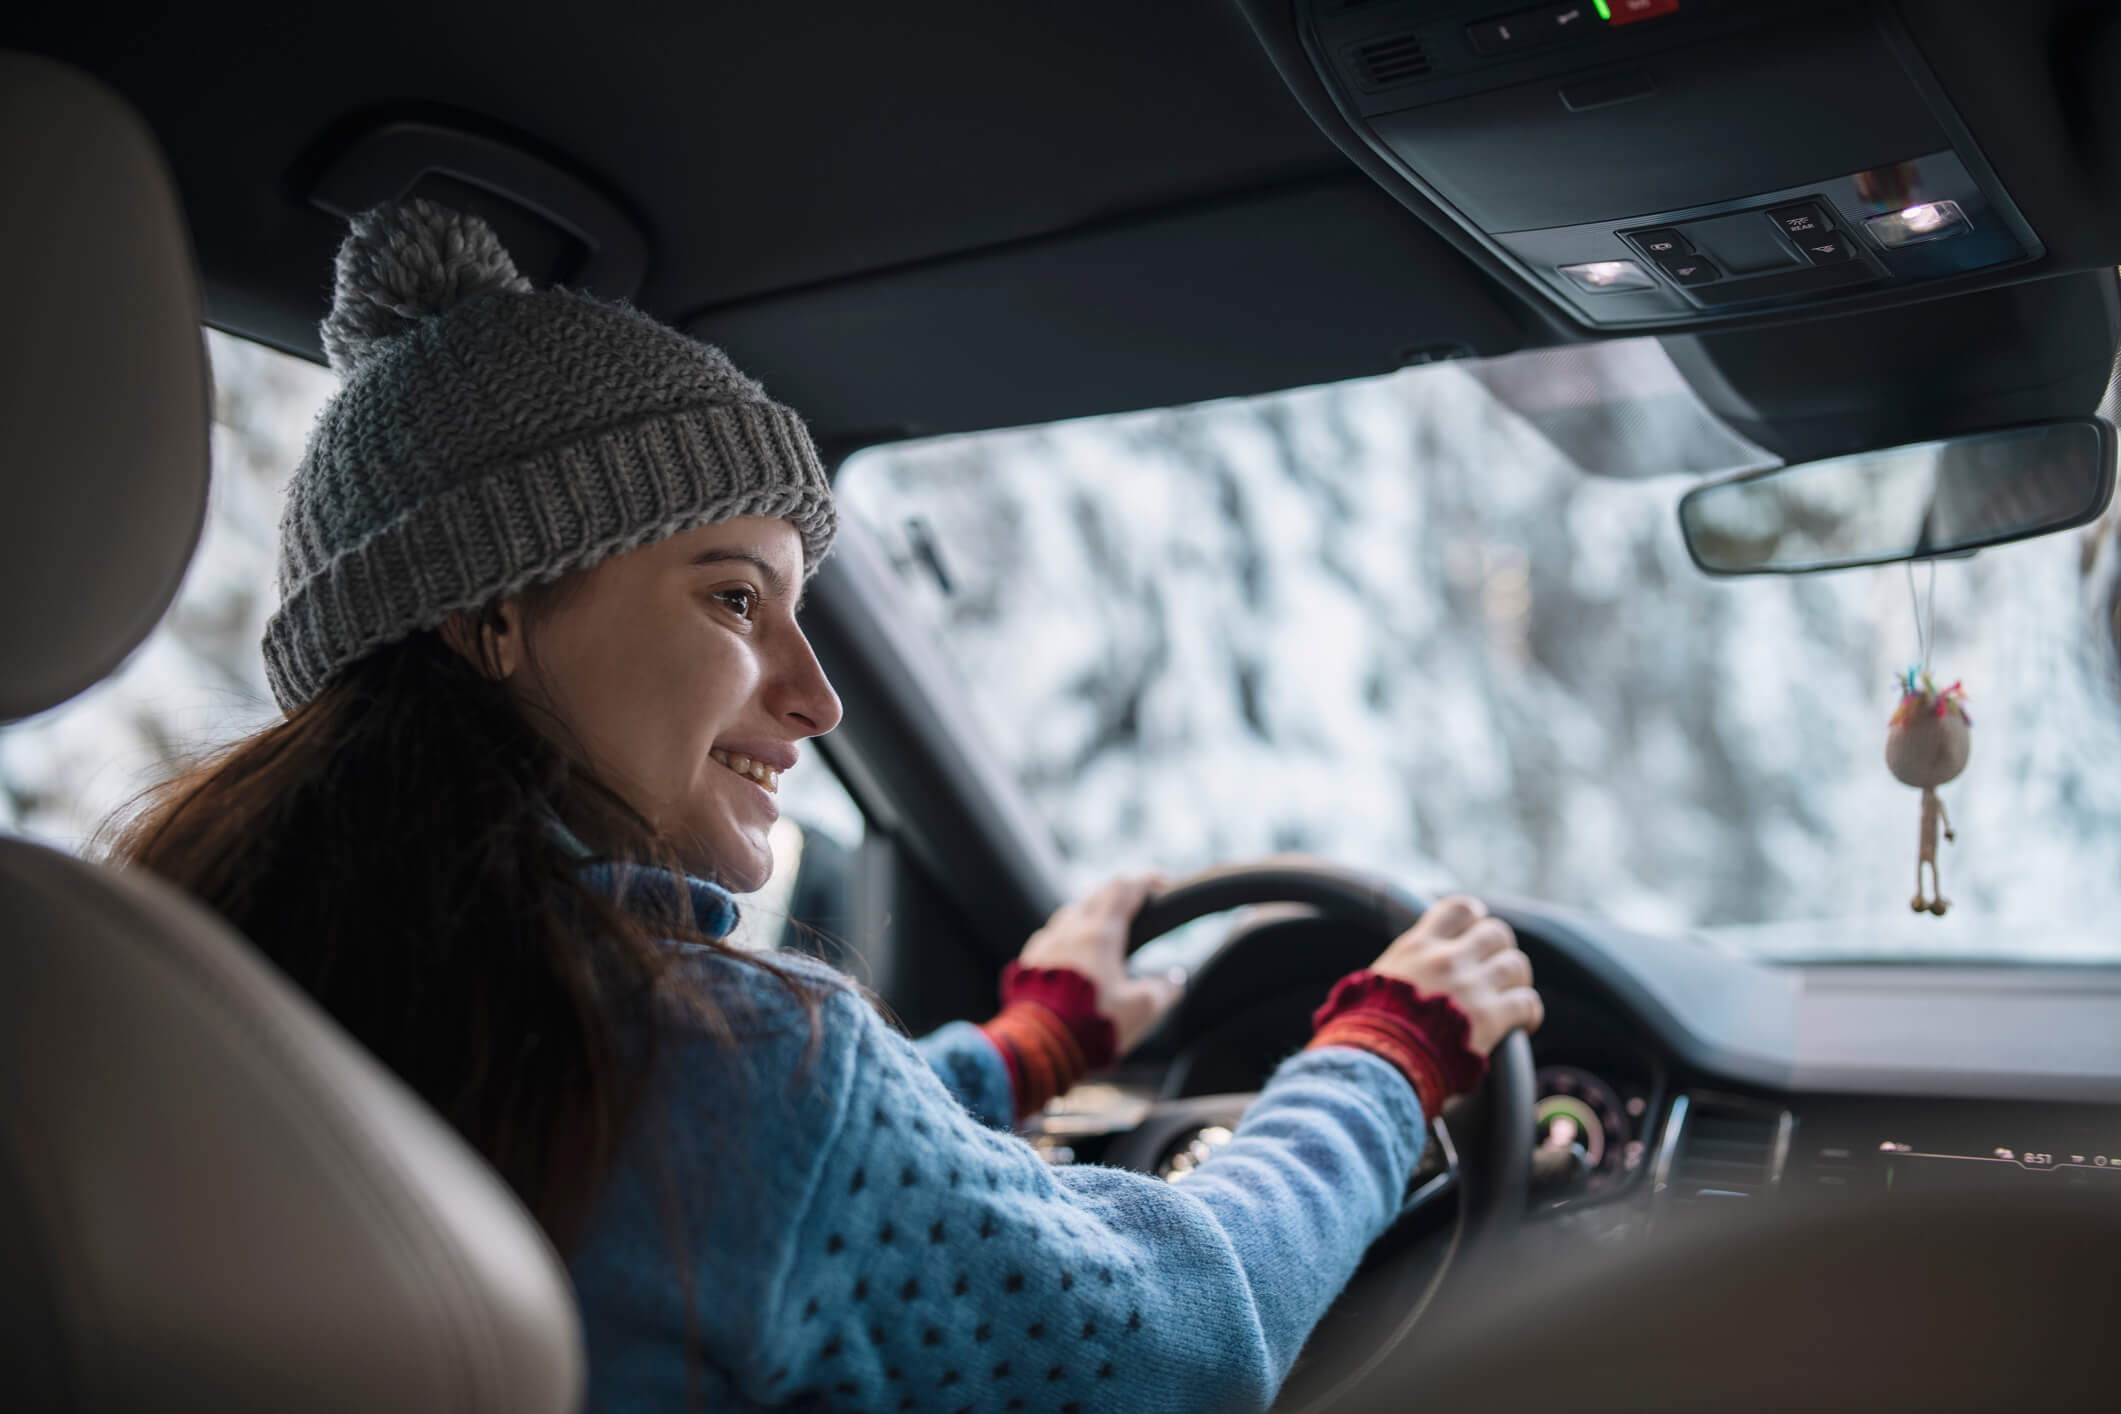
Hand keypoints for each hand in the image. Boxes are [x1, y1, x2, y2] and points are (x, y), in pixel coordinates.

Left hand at [1016, 873, 1182, 1054]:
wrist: (1040, 1045)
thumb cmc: (1093, 1025)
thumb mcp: (1141, 1010)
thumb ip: (1163, 990)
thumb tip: (1175, 980)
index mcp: (1101, 934)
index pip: (1126, 890)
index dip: (1147, 881)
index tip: (1163, 882)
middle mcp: (1071, 929)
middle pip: (1098, 895)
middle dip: (1121, 892)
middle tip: (1138, 902)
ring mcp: (1046, 942)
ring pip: (1072, 912)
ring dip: (1093, 911)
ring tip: (1108, 927)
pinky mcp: (1030, 959)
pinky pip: (1053, 935)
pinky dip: (1071, 933)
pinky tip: (1075, 952)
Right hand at [1366, 894, 1542, 1055]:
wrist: (1378, 1061)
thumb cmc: (1368, 1030)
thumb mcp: (1371, 983)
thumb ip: (1395, 970)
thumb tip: (1390, 974)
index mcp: (1417, 947)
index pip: (1460, 909)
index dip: (1475, 919)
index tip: (1476, 932)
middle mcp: (1447, 959)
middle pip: (1496, 933)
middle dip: (1501, 950)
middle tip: (1496, 970)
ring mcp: (1471, 986)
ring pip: (1517, 964)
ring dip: (1517, 981)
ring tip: (1510, 997)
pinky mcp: (1490, 1017)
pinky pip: (1527, 1002)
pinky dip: (1530, 1013)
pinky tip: (1524, 1024)